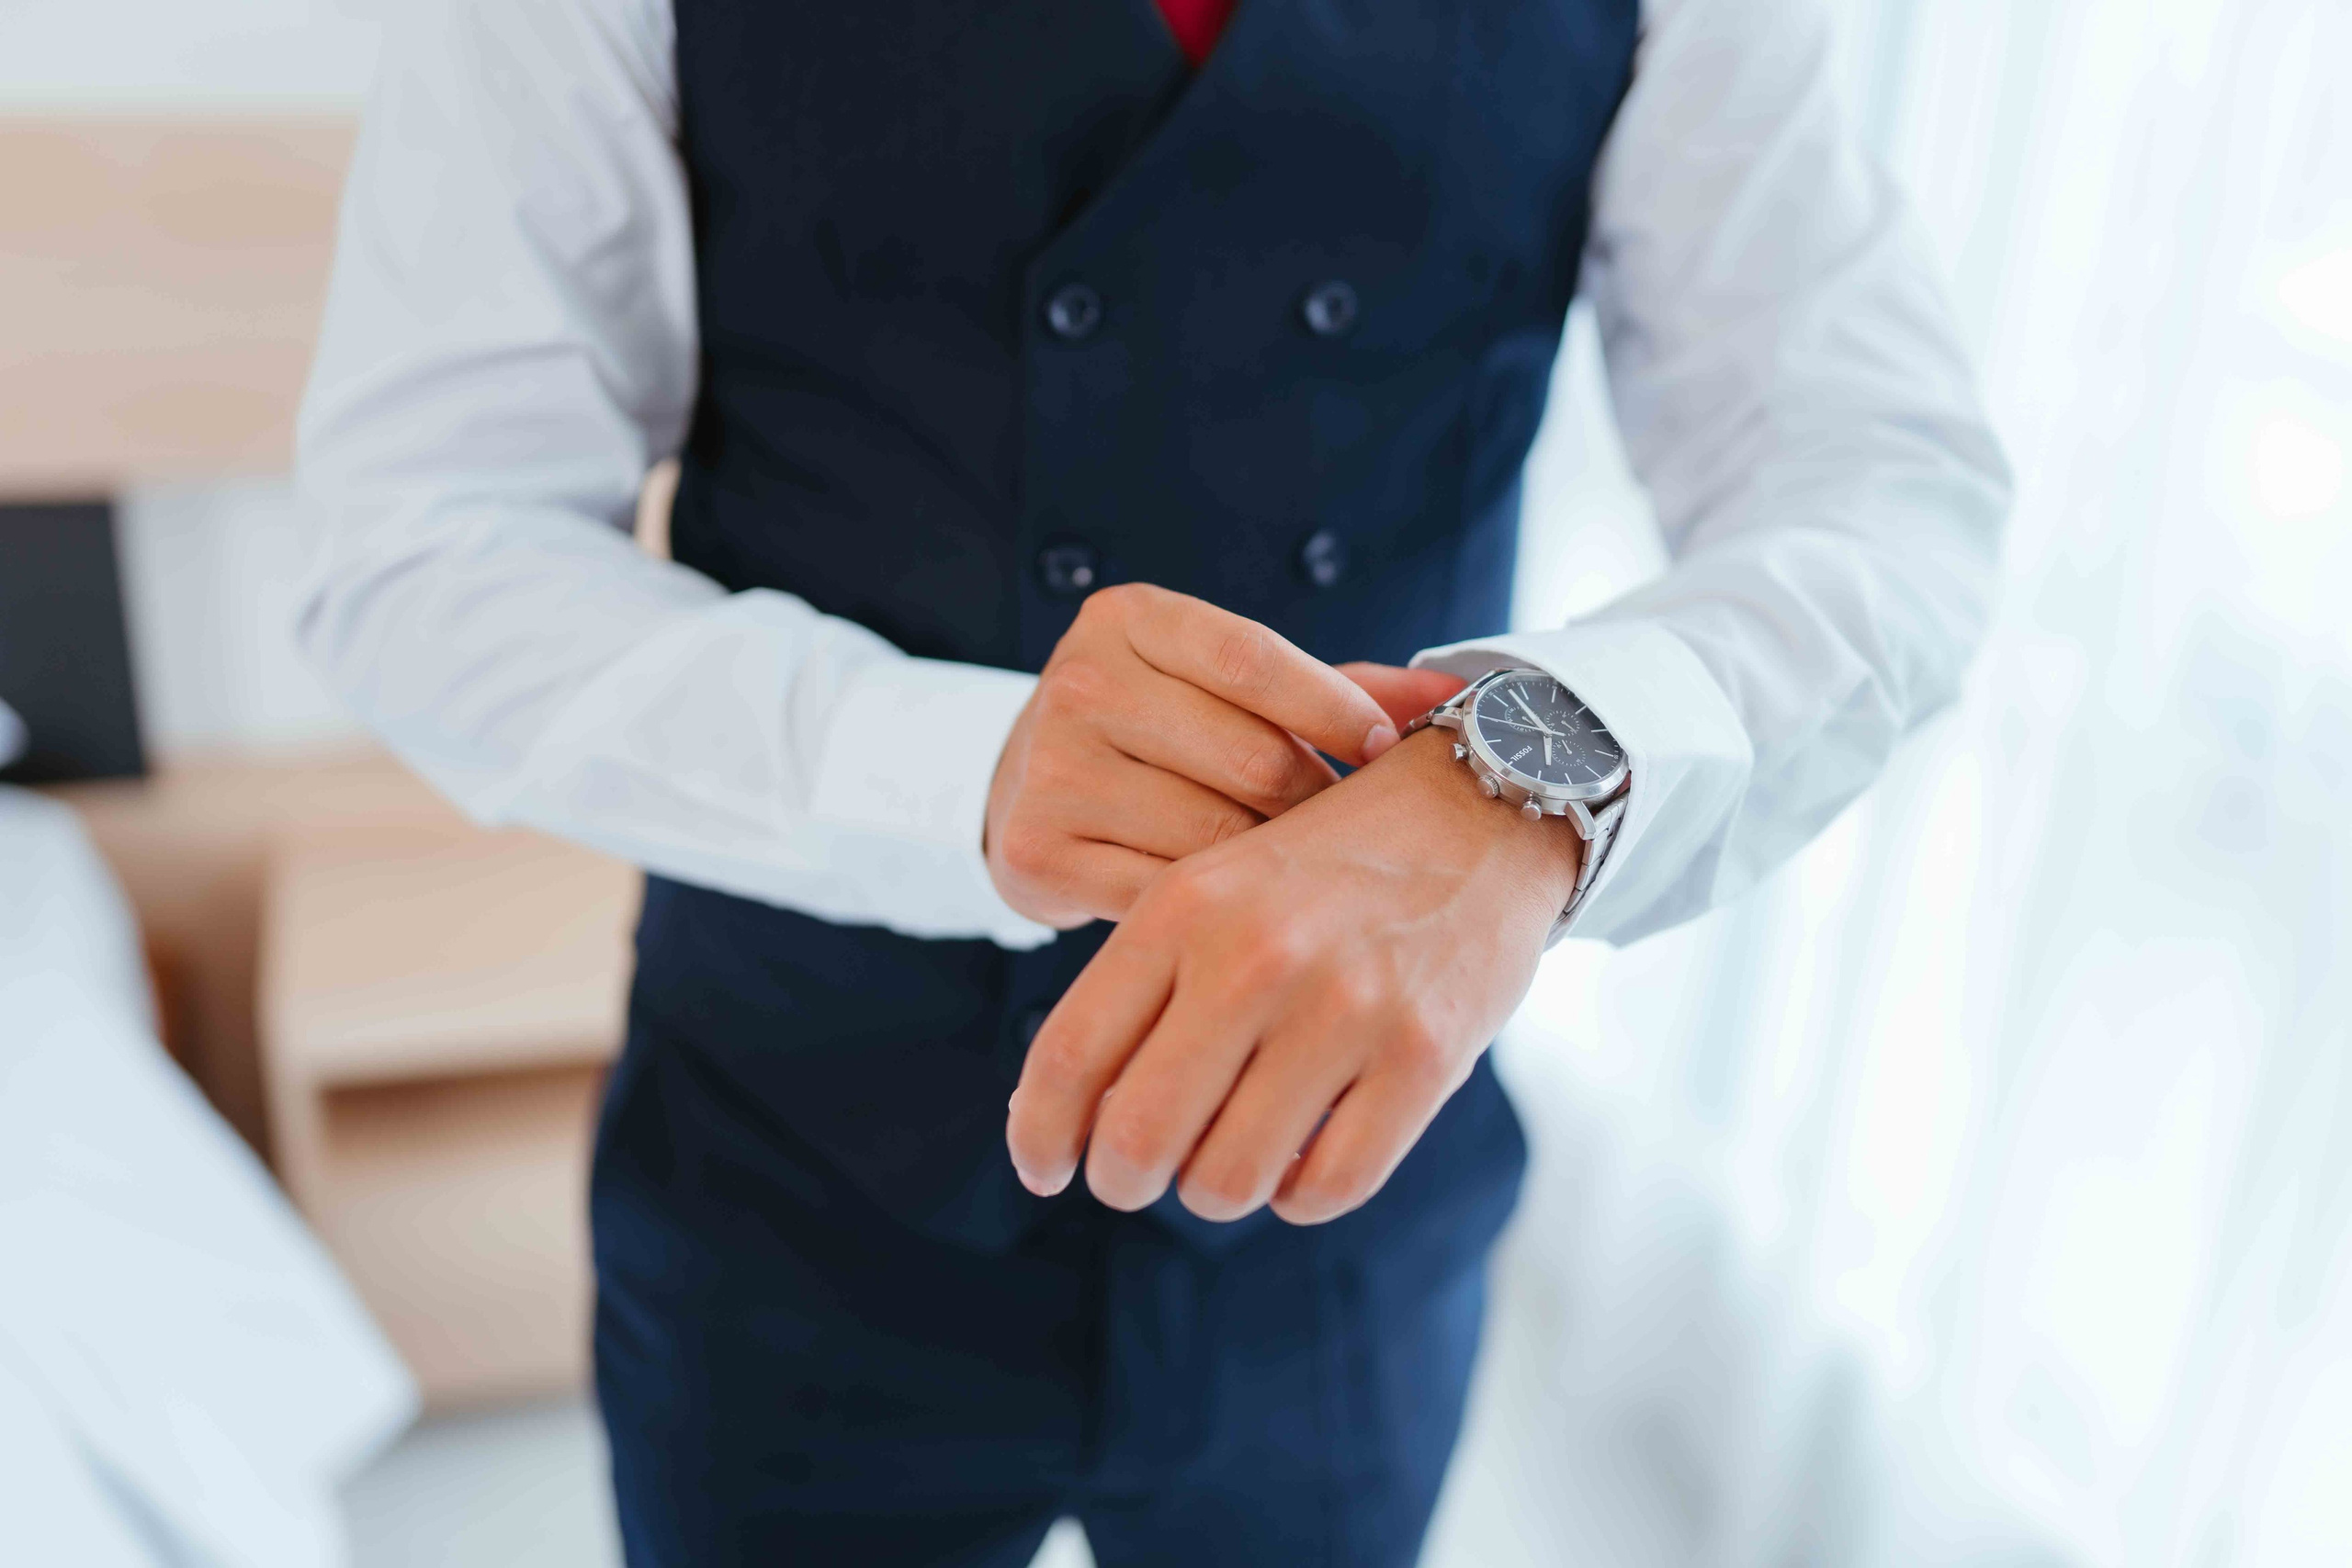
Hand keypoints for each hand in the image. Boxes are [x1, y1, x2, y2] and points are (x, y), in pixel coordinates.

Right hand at [985, 584, 1414, 926]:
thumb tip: (1459, 695)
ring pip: (1213, 834)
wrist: (1025, 790)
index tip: (1381, 751)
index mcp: (1130, 619)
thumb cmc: (1159, 732)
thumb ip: (1336, 688)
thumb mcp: (1224, 686)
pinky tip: (1235, 907)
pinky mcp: (1037, 850)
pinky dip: (1214, 908)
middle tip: (1345, 832)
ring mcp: (1052, 769)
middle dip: (1314, 803)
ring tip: (1295, 872)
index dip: (1334, 711)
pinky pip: (1165, 892)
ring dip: (1273, 864)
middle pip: (1249, 757)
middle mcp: (1081, 683)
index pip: (1254, 659)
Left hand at [1004, 726, 1582, 1224]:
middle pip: (1137, 1137)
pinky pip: (1328, 1188)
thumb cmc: (1328, 868)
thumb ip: (1141, 987)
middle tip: (1135, 1177)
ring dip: (1214, 1191)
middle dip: (1121, 1180)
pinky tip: (1302, 1159)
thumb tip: (1060, 1114)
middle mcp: (1257, 956)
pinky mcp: (1425, 1056)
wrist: (1483, 809)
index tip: (1040, 1170)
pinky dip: (1299, 1196)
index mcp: (1184, 906)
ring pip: (1227, 1180)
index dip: (1036, 1133)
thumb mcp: (1215, 890)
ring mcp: (1346, 1009)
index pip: (1070, 1054)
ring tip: (1229, 1157)